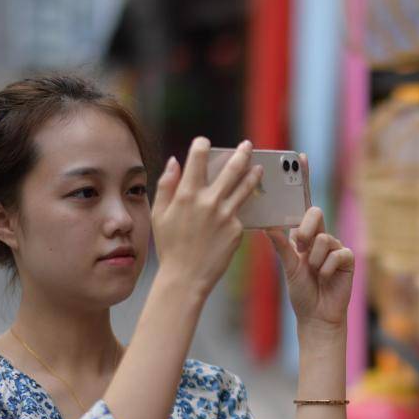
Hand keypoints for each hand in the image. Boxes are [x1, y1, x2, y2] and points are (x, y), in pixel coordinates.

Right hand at [151, 137, 261, 297]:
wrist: (186, 277)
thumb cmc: (169, 246)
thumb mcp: (159, 214)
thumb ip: (166, 185)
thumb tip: (175, 161)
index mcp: (187, 194)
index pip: (198, 157)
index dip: (201, 145)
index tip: (205, 142)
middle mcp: (209, 201)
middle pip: (232, 169)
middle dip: (241, 153)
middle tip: (248, 145)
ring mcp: (226, 215)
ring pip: (245, 188)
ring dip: (254, 175)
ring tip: (259, 168)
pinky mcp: (237, 229)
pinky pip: (239, 214)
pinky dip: (239, 210)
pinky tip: (242, 209)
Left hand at [267, 161, 353, 337]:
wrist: (318, 316)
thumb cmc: (302, 291)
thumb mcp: (287, 267)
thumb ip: (282, 246)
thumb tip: (268, 227)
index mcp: (305, 233)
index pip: (303, 202)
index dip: (304, 179)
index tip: (300, 156)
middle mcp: (321, 235)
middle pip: (315, 214)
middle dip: (306, 231)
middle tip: (301, 248)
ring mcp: (336, 246)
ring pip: (323, 239)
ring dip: (314, 260)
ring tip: (314, 274)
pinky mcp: (348, 258)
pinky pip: (337, 254)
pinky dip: (327, 268)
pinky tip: (326, 278)